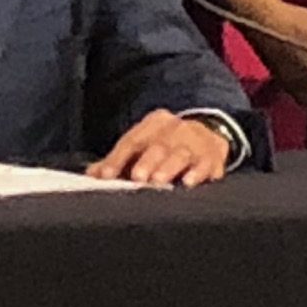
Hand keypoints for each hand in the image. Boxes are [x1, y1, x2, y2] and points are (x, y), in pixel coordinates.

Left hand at [87, 109, 230, 186]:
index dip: (117, 159)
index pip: (132, 140)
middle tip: (137, 177)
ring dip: (169, 167)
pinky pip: (206, 164)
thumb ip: (118, 161)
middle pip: (158, 145)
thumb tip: (93, 175)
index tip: (106, 176)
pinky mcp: (213, 157)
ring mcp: (196, 142)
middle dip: (147, 162)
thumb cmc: (167, 147)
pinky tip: (188, 182)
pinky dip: (198, 173)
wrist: (208, 136)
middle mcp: (175, 129)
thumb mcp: (144, 147)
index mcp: (153, 124)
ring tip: (159, 181)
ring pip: (181, 153)